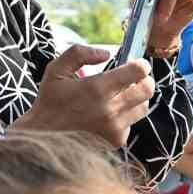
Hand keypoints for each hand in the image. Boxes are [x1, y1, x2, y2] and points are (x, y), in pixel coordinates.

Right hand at [13, 45, 154, 147]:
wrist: (45, 139)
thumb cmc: (50, 102)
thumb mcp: (56, 70)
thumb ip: (79, 53)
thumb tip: (106, 53)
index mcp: (97, 88)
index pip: (136, 72)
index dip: (141, 65)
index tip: (139, 65)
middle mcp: (110, 109)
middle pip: (147, 90)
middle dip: (146, 81)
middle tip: (136, 79)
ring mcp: (115, 127)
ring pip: (143, 107)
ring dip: (137, 99)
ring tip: (122, 95)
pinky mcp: (117, 140)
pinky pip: (131, 123)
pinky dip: (125, 116)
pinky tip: (109, 114)